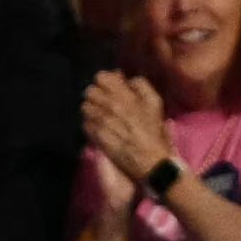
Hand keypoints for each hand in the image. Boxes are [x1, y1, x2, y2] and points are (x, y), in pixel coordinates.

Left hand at [76, 70, 174, 193]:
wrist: (151, 162)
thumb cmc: (155, 133)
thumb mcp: (155, 103)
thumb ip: (141, 85)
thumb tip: (126, 80)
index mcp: (125, 95)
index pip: (101, 77)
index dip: (104, 82)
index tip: (109, 89)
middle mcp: (111, 106)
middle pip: (89, 91)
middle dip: (95, 96)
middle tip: (102, 103)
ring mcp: (103, 122)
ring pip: (85, 107)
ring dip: (91, 110)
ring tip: (100, 117)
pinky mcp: (98, 137)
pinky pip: (85, 124)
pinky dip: (90, 125)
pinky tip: (99, 130)